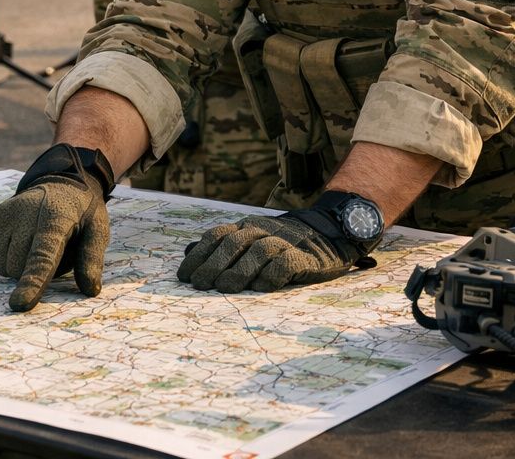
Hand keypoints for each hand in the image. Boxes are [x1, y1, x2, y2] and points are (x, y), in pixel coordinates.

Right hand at [0, 146, 111, 311]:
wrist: (59, 183)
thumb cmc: (81, 213)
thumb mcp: (97, 229)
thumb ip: (92, 258)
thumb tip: (90, 290)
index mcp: (56, 219)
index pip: (42, 257)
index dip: (32, 282)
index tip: (20, 304)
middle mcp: (26, 214)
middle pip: (18, 268)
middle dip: (34, 273)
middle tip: (52, 252)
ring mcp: (6, 215)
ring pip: (4, 267)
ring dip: (20, 266)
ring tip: (37, 244)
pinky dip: (4, 260)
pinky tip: (20, 241)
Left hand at [177, 214, 362, 292]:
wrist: (329, 233)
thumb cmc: (282, 242)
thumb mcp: (251, 239)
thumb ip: (221, 245)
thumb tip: (187, 251)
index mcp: (246, 226)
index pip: (217, 236)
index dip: (199, 255)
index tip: (184, 276)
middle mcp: (263, 230)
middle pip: (234, 243)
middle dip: (214, 264)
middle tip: (200, 285)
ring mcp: (285, 241)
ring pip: (259, 251)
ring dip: (239, 270)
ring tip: (225, 288)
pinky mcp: (305, 256)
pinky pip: (287, 263)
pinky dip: (273, 274)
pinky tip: (262, 287)